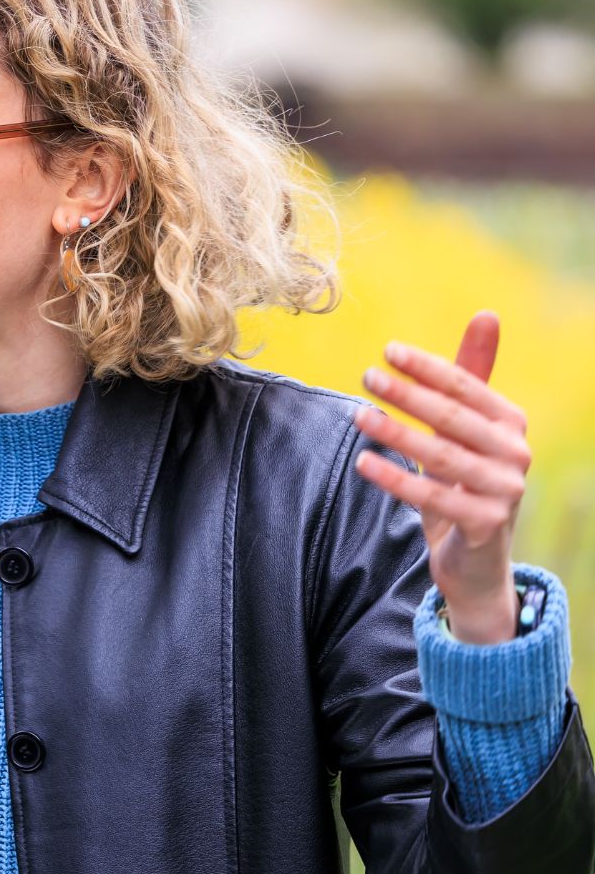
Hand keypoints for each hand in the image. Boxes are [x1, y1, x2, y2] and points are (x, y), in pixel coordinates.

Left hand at [350, 310, 530, 643]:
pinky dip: (396, 478)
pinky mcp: (486, 524)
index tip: (387, 350)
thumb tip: (488, 314)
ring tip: (358, 415)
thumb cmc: (464, 481)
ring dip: (396, 433)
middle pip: (454, 418)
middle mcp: (516, 454)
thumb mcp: (466, 429)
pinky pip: (434, 496)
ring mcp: (505, 491)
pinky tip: (363, 463)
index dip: (428, 367)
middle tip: (367, 376)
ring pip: (442, 457)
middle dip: (409, 394)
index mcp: (511, 423)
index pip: (467, 387)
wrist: (475, 559)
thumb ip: (469, 377)